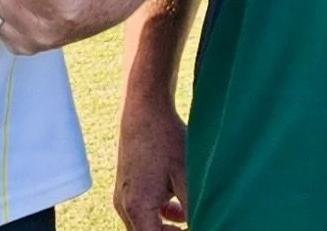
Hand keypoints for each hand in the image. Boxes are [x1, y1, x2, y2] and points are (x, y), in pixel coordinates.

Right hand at [114, 91, 188, 230]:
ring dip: (165, 230)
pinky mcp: (126, 185)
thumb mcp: (186, 177)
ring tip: (189, 220)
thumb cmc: (166, 139)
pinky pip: (141, 212)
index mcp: (137, 208)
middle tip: (194, 226)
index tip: (194, 229)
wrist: (144, 106)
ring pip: (144, 226)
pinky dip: (158, 216)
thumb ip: (192, 209)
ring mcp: (122, 195)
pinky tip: (176, 208)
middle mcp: (124, 206)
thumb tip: (204, 224)